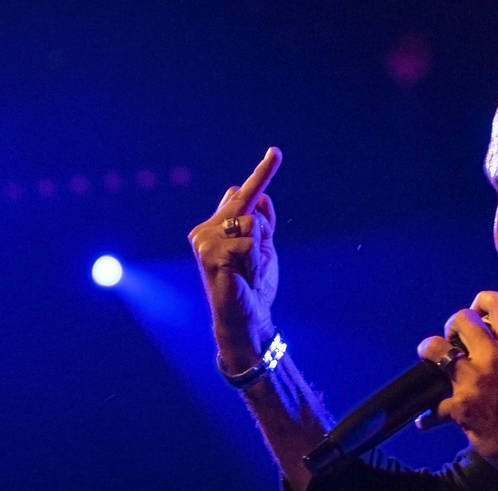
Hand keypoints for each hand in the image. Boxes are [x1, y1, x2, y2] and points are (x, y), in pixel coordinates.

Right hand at [187, 147, 281, 371]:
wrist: (246, 317)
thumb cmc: (253, 286)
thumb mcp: (264, 250)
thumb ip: (262, 224)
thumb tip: (263, 196)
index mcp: (220, 226)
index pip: (244, 195)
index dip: (263, 172)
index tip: (276, 151)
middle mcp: (207, 229)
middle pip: (251, 208)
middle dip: (263, 234)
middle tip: (253, 264)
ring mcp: (204, 239)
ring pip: (252, 224)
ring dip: (259, 252)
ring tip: (247, 272)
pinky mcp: (209, 252)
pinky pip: (249, 241)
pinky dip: (254, 261)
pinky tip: (242, 276)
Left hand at [416, 291, 497, 479]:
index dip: (483, 300)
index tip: (478, 311)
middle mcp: (494, 359)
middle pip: (462, 318)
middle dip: (453, 325)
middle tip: (454, 340)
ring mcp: (473, 382)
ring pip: (434, 348)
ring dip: (429, 352)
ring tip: (432, 362)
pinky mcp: (459, 408)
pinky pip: (432, 404)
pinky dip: (429, 415)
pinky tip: (429, 420)